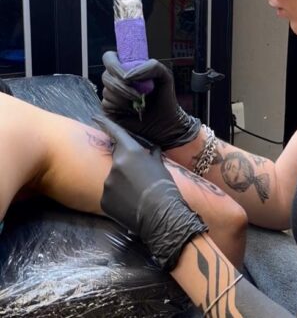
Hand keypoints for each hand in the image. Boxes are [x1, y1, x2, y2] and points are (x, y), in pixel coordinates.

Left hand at [94, 115, 207, 271]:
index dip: (105, 123)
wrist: (161, 214)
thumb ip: (153, 156)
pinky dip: (119, 197)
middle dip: (124, 164)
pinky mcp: (105, 199)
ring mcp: (108, 183)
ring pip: (113, 178)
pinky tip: (131, 203)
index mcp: (130, 152)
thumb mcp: (161, 167)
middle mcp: (115, 165)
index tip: (95, 117)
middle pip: (117, 159)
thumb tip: (153, 149)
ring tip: (137, 193)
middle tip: (138, 176)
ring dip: (122, 182)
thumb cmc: (165, 186)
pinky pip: (110, 194)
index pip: (115, 133)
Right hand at [101, 51, 200, 149]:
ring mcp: (111, 95)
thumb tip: (127, 76)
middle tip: (139, 95)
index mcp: (126, 67)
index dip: (114, 65)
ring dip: (125, 98)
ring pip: (107, 91)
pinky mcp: (109, 110)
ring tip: (140, 104)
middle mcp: (116, 80)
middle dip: (123, 86)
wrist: (166, 121)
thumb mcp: (164, 75)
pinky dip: (120, 107)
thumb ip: (151, 66)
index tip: (128, 75)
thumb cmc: (165, 97)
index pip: (109, 58)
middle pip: (106, 76)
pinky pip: (106, 104)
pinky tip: (132, 111)